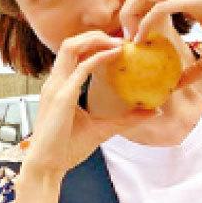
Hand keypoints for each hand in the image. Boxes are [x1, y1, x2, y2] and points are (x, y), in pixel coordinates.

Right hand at [24, 32, 159, 177]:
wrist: (47, 167)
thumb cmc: (67, 149)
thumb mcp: (102, 129)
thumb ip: (126, 119)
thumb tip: (154, 111)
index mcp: (60, 87)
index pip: (73, 55)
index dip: (93, 44)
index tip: (118, 46)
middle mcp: (55, 82)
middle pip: (71, 43)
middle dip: (95, 35)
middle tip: (121, 39)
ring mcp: (56, 87)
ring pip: (71, 47)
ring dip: (96, 40)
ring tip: (118, 43)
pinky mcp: (62, 97)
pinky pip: (81, 68)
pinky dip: (99, 57)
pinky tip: (116, 56)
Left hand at [121, 0, 201, 83]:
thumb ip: (197, 68)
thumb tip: (178, 86)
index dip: (134, 18)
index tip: (132, 43)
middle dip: (125, 16)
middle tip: (125, 42)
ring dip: (129, 16)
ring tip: (130, 40)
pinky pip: (159, 8)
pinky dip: (145, 24)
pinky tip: (141, 41)